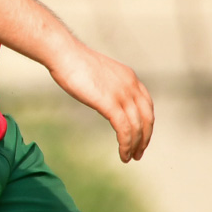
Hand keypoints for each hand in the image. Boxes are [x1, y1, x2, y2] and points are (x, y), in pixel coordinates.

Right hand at [45, 39, 153, 161]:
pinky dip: (126, 145)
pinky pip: (124, 130)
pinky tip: (123, 154)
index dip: (147, 123)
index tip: (141, 135)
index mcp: (130, 78)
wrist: (64, 54)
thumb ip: (107, 86)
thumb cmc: (73, 61)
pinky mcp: (110, 104)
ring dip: (135, 146)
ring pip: (137, 127)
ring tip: (130, 157)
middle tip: (139, 152)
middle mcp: (132, 87)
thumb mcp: (98, 73)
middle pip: (147, 118)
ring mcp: (122, 95)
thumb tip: (102, 97)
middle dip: (145, 138)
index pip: (147, 105)